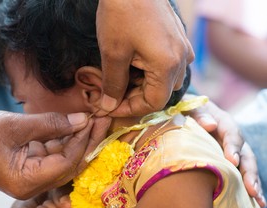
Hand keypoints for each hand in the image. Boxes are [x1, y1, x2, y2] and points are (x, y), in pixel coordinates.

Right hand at [0, 111, 110, 198]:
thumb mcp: (15, 126)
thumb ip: (50, 124)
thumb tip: (82, 120)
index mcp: (27, 182)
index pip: (66, 162)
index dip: (83, 141)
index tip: (95, 119)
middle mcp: (32, 186)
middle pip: (70, 165)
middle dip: (87, 141)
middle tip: (105, 119)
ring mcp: (31, 178)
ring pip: (63, 160)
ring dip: (78, 140)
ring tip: (95, 119)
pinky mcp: (29, 168)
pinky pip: (52, 156)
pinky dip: (63, 141)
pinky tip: (75, 125)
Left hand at [96, 0, 193, 115]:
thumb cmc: (120, 14)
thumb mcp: (113, 54)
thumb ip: (113, 84)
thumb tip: (108, 106)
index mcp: (168, 65)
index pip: (154, 102)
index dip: (130, 109)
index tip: (110, 106)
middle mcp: (182, 58)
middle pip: (161, 92)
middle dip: (134, 97)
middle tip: (111, 93)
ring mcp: (182, 47)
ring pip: (164, 80)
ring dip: (141, 84)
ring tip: (119, 78)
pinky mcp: (178, 39)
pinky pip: (168, 65)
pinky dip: (149, 71)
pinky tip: (132, 64)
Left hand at [188, 97, 265, 207]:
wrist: (182, 114)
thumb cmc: (184, 110)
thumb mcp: (188, 107)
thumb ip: (198, 114)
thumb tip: (210, 125)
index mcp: (223, 122)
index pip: (231, 134)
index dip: (233, 147)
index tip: (232, 160)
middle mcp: (232, 138)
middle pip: (245, 154)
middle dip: (248, 172)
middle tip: (250, 189)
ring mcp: (232, 151)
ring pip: (247, 167)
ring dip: (253, 183)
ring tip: (258, 201)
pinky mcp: (228, 163)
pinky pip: (240, 176)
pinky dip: (246, 189)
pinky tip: (254, 205)